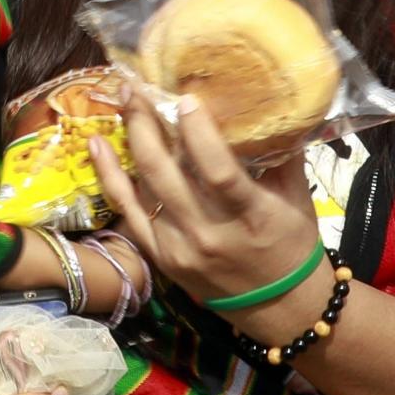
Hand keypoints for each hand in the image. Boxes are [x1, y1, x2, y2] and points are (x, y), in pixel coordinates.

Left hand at [91, 86, 323, 340]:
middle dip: (147, 124)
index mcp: (251, 215)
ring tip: (122, 102)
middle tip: (135, 87)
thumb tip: (270, 101)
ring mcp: (179, 246)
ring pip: (143, 188)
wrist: (278, 307)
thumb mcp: (297, 198)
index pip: (219, 171)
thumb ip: (282, 152)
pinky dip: (110, 177)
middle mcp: (210, 232)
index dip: (199, 134)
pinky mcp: (160, 256)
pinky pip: (127, 211)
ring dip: (129, 140)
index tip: (185, 98)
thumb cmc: (291, 244)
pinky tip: (97, 145)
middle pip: (167, 173)